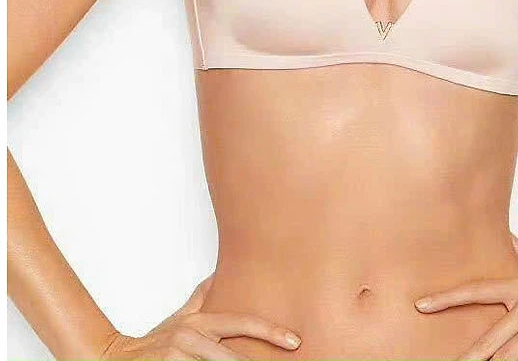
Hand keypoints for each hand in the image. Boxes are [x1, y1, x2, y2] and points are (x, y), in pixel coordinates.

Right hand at [98, 274, 301, 359]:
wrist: (115, 357)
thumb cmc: (155, 341)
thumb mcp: (182, 316)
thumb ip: (203, 296)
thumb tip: (221, 273)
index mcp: (200, 322)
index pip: (242, 323)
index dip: (270, 331)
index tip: (294, 340)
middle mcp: (191, 337)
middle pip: (231, 356)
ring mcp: (178, 355)